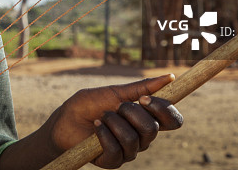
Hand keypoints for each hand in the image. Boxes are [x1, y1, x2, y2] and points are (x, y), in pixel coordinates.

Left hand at [47, 74, 182, 168]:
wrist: (66, 119)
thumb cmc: (90, 104)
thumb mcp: (116, 92)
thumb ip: (142, 87)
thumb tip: (170, 76)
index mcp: (146, 119)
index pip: (172, 120)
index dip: (165, 110)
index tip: (146, 99)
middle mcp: (142, 137)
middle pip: (153, 129)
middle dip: (132, 113)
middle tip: (117, 107)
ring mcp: (129, 151)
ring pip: (133, 139)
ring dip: (114, 122)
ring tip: (102, 117)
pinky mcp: (113, 161)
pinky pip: (117, 150)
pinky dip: (104, 134)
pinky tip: (96, 127)